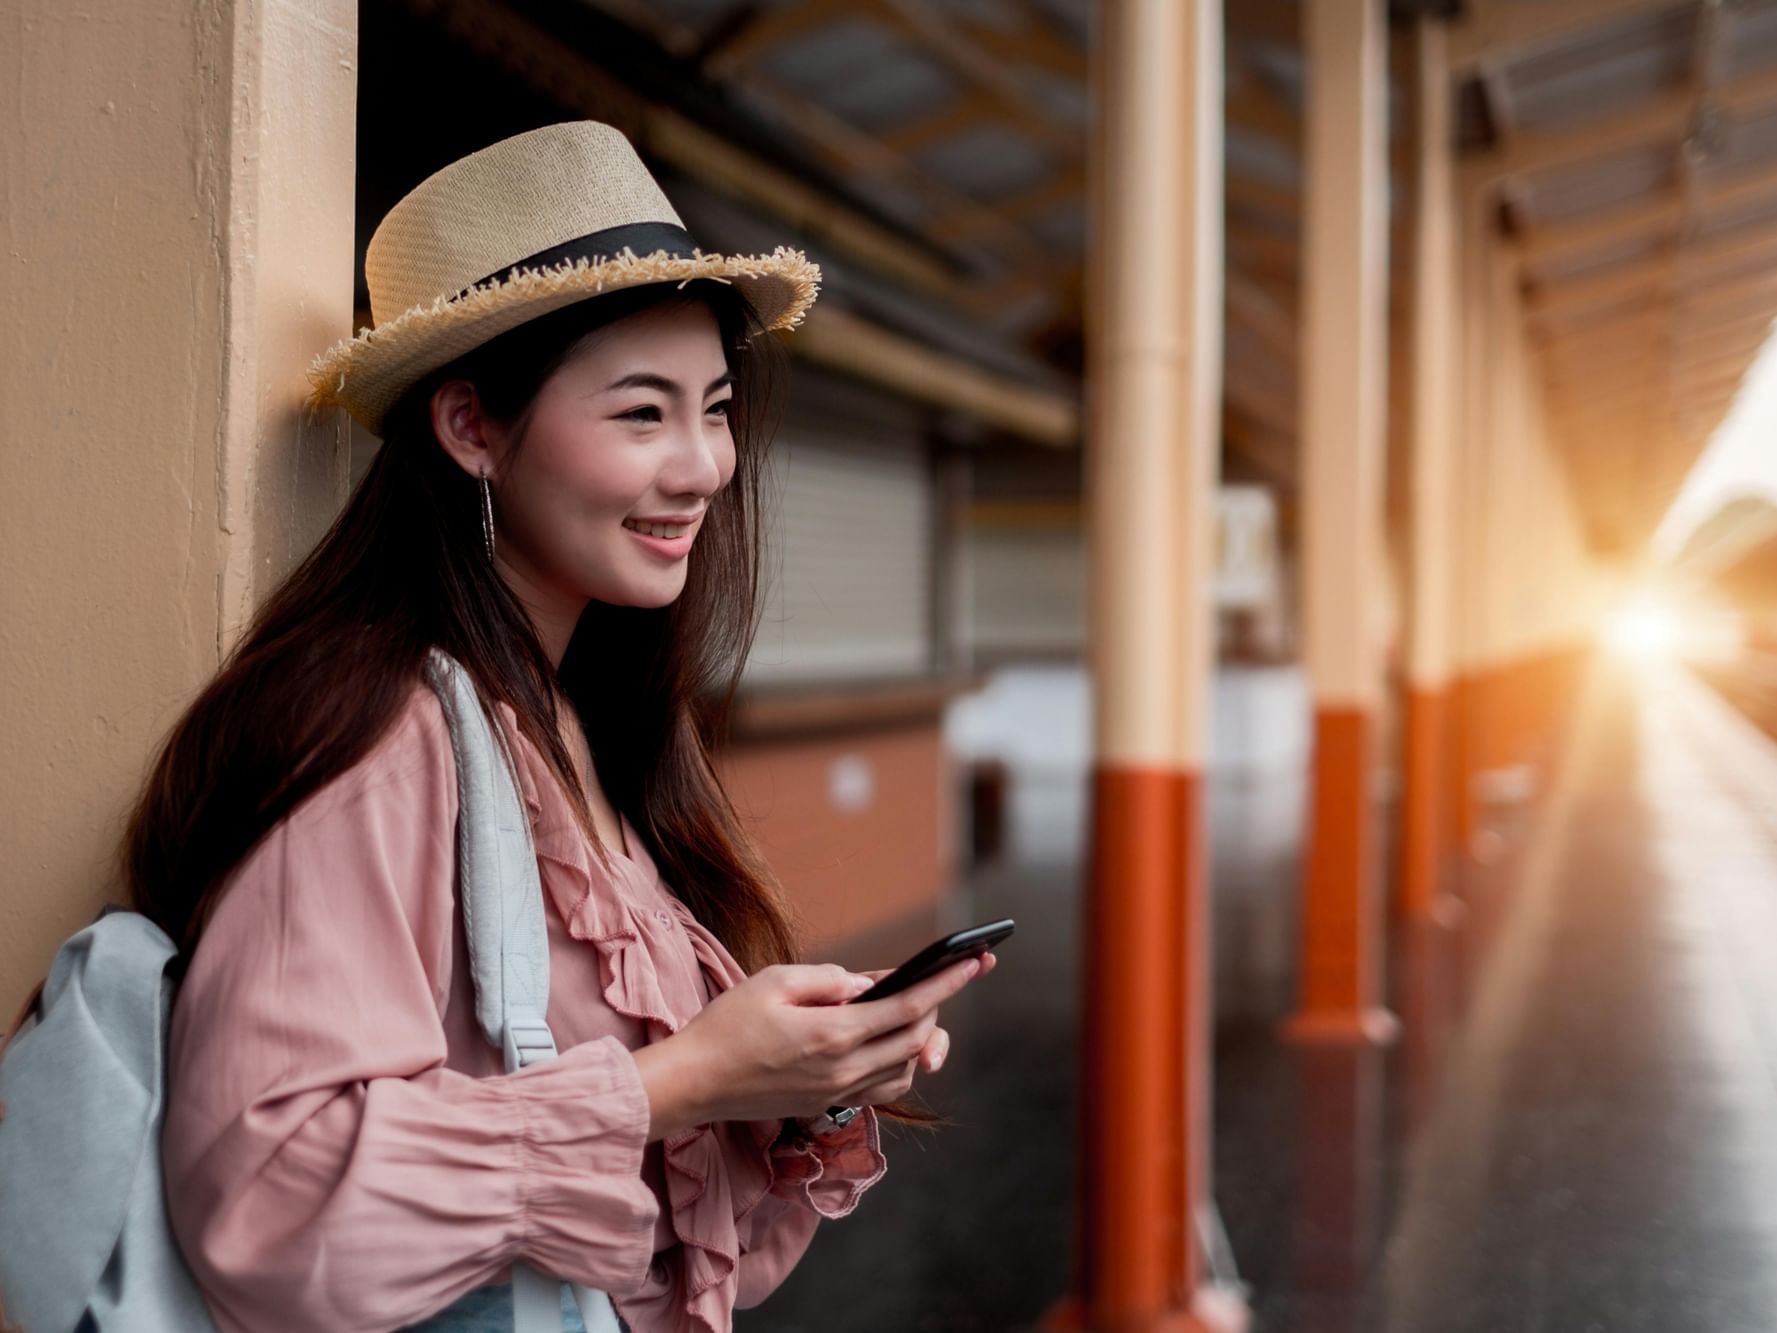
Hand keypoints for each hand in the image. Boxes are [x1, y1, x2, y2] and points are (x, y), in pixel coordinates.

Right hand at [643, 953, 992, 1131]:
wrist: (694, 1082)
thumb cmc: (727, 1025)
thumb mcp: (774, 981)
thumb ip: (828, 979)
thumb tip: (867, 984)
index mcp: (834, 1034)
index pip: (909, 1008)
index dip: (947, 984)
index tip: (976, 962)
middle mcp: (844, 1070)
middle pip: (915, 1040)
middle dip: (938, 1006)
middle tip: (946, 978)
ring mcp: (837, 1092)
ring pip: (904, 1069)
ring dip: (919, 1040)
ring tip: (915, 1009)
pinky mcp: (826, 1104)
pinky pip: (882, 1088)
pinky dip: (898, 1064)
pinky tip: (888, 1044)